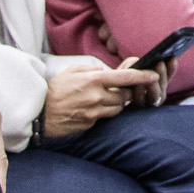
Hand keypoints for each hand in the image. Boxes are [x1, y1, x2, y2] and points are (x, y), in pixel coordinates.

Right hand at [39, 66, 160, 136]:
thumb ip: (93, 69)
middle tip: (117, 89)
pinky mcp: (90, 123)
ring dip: (116, 103)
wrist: (39, 112)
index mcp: (94, 80)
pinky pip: (104, 117)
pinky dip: (103, 112)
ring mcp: (94, 112)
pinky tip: (91, 108)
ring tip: (102, 99)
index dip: (142, 76)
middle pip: (124, 96)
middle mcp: (97, 96)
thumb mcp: (73, 71)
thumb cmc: (55, 89)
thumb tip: (107, 72)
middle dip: (125, 93)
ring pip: (117, 108)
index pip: (125, 78)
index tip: (154, 75)